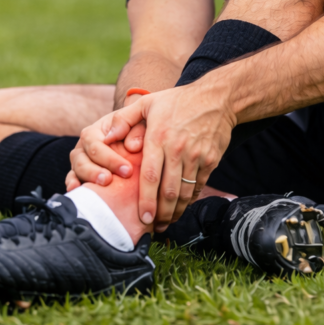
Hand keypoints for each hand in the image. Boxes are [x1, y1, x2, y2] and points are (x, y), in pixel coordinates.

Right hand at [65, 90, 147, 190]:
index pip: (97, 145)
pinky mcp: (78, 175)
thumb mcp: (139, 125)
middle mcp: (83, 146)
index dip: (111, 159)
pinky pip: (71, 179)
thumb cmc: (136, 134)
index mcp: (95, 131)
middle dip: (96, 171)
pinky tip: (76, 189)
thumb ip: (137, 130)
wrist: (133, 146)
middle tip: (109, 180)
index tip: (127, 170)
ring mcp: (79, 161)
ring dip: (88, 178)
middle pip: (82, 159)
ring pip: (77, 170)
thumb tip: (131, 146)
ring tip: (101, 186)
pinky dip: (73, 184)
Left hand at [133, 84, 234, 230]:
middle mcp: (178, 149)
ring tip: (167, 222)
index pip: (150, 176)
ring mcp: (197, 156)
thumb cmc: (178, 101)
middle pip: (168, 191)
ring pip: (185, 192)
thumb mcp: (148, 102)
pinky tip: (181, 207)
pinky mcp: (211, 160)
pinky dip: (190, 200)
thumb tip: (106, 136)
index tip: (143, 218)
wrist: (217, 98)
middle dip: (161, 214)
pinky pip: (198, 186)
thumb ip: (124, 119)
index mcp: (159, 137)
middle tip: (154, 227)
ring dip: (175, 211)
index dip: (146, 201)